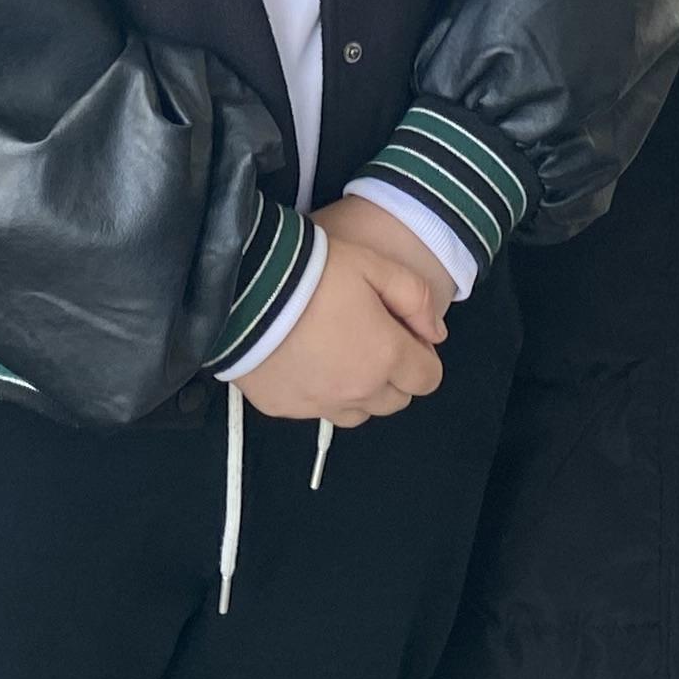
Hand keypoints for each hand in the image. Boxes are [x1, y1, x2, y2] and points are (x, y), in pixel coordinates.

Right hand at [235, 211, 445, 423]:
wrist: (243, 286)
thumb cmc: (313, 270)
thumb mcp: (374, 265)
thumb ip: (415, 297)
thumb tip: (435, 333)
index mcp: (386, 356)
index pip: (428, 379)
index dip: (421, 356)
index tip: (402, 334)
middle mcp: (357, 390)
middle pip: (395, 401)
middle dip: (393, 375)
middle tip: (369, 339)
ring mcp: (319, 405)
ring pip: (358, 413)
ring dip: (359, 391)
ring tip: (337, 353)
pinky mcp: (285, 408)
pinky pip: (317, 412)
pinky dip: (320, 394)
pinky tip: (304, 361)